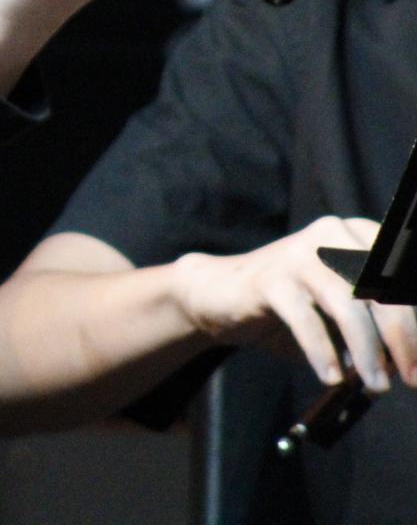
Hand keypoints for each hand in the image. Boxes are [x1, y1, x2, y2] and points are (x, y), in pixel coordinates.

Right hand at [172, 216, 416, 393]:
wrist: (222, 293)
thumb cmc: (298, 306)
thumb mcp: (346, 310)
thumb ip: (379, 326)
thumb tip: (413, 363)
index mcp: (360, 235)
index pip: (402, 274)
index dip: (416, 319)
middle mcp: (332, 234)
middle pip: (383, 288)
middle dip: (402, 338)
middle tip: (412, 379)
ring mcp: (299, 254)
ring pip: (348, 303)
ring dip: (369, 351)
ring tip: (376, 385)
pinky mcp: (269, 278)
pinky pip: (305, 320)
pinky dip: (323, 353)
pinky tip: (331, 377)